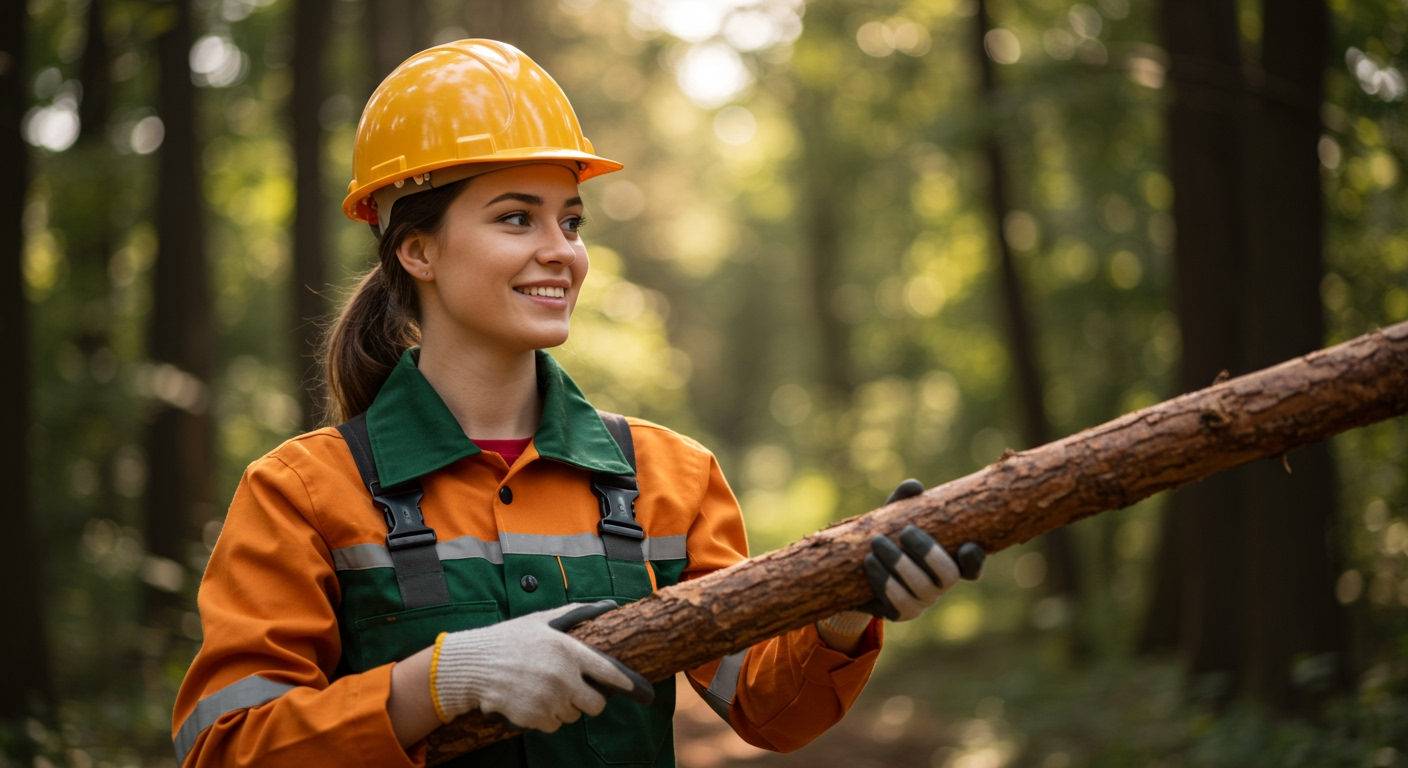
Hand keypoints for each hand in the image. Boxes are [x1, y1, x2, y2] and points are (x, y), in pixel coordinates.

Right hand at [430, 601, 652, 732]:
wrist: (472, 665)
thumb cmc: (510, 639)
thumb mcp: (544, 620)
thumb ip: (578, 613)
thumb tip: (610, 604)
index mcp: (569, 651)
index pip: (610, 673)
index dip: (629, 685)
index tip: (643, 693)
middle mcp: (563, 677)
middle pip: (596, 705)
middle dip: (588, 700)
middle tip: (573, 690)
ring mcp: (548, 700)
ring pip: (572, 716)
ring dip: (563, 708)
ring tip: (541, 688)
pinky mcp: (534, 718)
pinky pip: (552, 726)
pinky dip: (545, 718)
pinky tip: (530, 700)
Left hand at [859, 479, 984, 620]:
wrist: (857, 567)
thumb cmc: (887, 534)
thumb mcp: (894, 515)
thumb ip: (906, 501)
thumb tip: (914, 487)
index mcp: (948, 561)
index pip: (973, 567)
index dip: (975, 560)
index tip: (967, 545)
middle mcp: (941, 585)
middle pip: (948, 576)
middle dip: (928, 552)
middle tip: (905, 530)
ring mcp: (922, 602)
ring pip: (920, 589)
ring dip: (898, 564)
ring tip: (876, 543)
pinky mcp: (901, 613)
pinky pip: (897, 604)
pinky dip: (883, 581)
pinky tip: (869, 562)